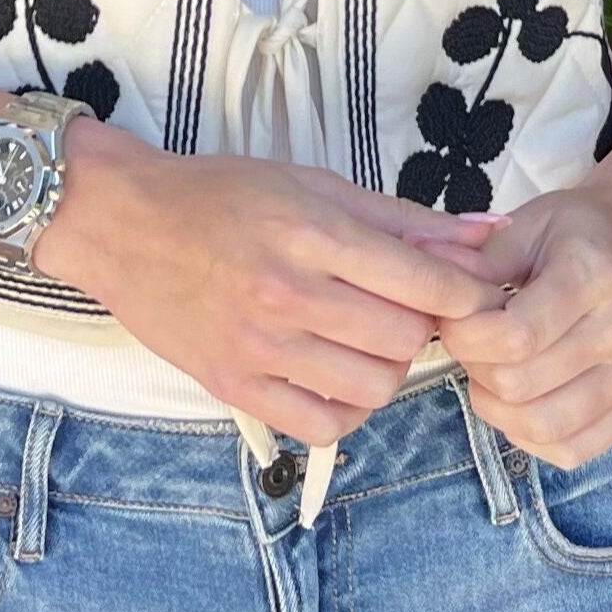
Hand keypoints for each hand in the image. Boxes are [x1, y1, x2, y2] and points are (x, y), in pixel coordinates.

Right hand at [37, 121, 513, 447]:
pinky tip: (338, 378)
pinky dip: (348, 410)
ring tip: (368, 341)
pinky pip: (323, 425)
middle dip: (422, 328)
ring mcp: (259, 347)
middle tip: (405, 311)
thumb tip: (487, 235)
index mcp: (312, 234)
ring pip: (373, 388)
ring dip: (388, 369)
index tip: (467, 293)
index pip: (427, 285)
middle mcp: (288, 294)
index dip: (467, 295)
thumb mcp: (315, 186)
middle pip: (405, 340)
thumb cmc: (222, 196)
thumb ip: (404, 219)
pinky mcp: (234, 386)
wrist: (124, 224)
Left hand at [389, 170, 611, 469]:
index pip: (512, 336)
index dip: (463, 335)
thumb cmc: (577, 232)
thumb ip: (474, 256)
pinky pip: (570, 449)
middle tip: (472, 340)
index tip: (453, 316)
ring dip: (496, 405)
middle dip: (475, 366)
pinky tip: (523, 395)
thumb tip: (416, 263)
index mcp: (596, 275)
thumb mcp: (526, 223)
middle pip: (519, 385)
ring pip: (540, 425)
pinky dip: (529, 432)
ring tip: (493, 368)